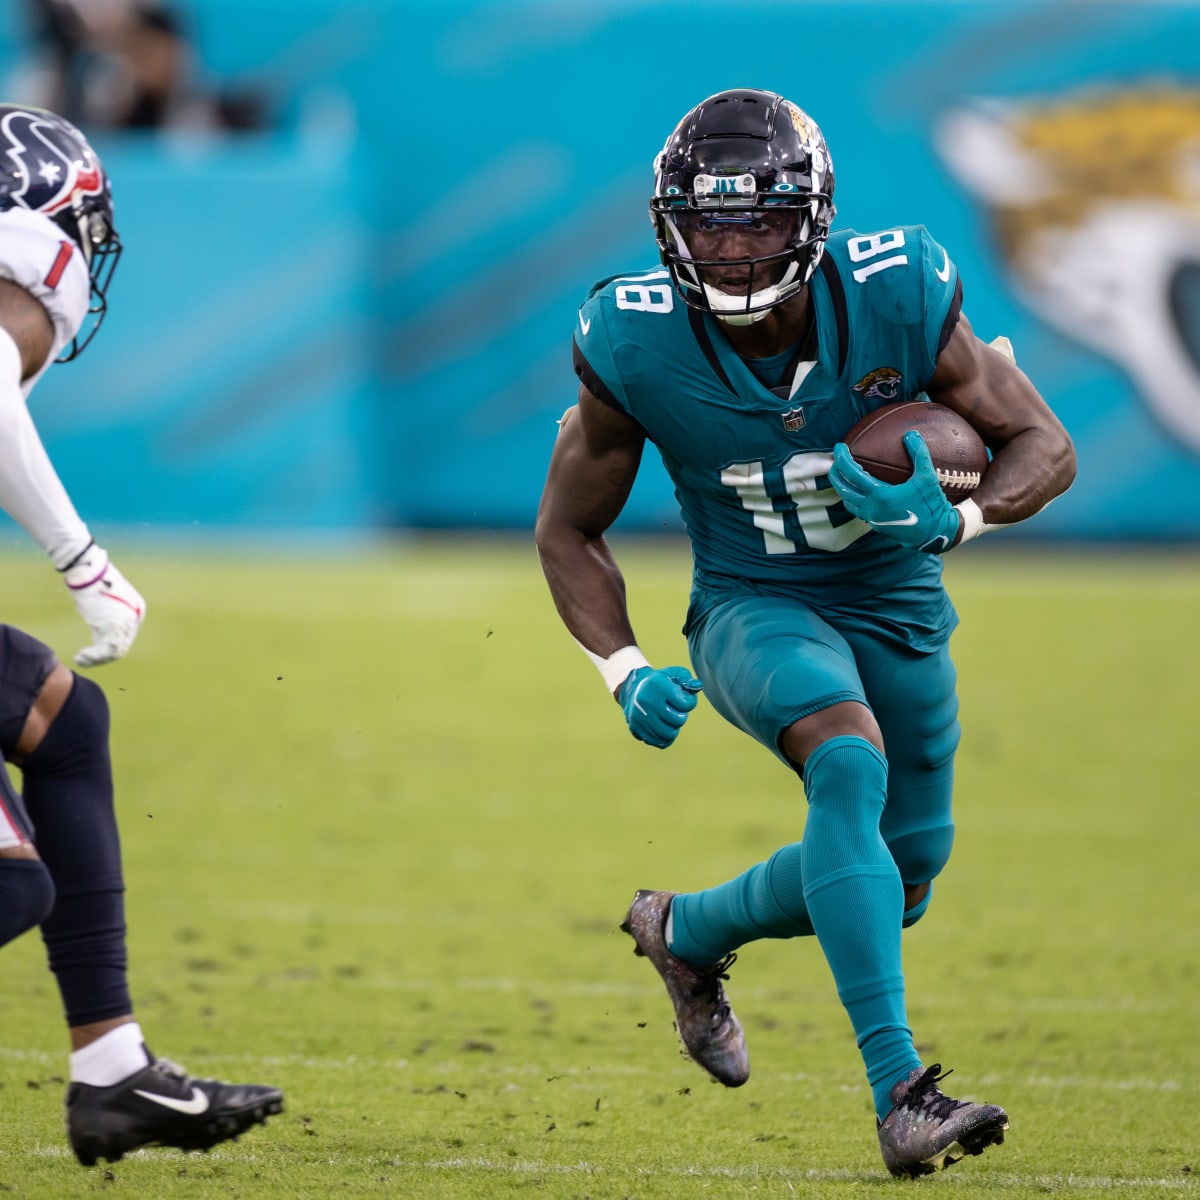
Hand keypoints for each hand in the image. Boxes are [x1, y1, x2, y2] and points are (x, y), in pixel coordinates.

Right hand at [61, 545, 146, 665]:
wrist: (88, 571)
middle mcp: (134, 618)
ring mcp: (126, 623)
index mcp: (137, 610)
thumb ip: (107, 615)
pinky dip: (93, 656)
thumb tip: (99, 626)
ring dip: (97, 659)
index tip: (92, 653)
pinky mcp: (113, 625)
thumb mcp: (104, 601)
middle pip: (122, 645)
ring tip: (80, 659)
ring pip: (116, 651)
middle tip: (85, 659)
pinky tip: (80, 656)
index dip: (109, 648)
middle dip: (103, 657)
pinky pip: (107, 650)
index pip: (126, 636)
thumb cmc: (91, 583)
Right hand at [616, 665, 702, 748]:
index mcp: (657, 686)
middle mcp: (646, 702)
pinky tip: (663, 725)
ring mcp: (640, 717)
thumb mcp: (674, 674)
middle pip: (678, 720)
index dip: (690, 702)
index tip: (684, 698)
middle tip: (675, 709)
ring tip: (669, 718)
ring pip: (670, 734)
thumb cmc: (660, 682)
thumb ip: (688, 679)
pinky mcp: (636, 729)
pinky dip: (665, 737)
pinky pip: (659, 742)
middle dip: (681, 715)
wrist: (633, 690)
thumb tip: (697, 686)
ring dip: (674, 727)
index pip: (684, 704)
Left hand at [829, 431, 961, 553]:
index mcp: (879, 494)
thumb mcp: (927, 477)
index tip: (839, 446)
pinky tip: (859, 490)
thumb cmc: (931, 504)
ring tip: (843, 474)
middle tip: (835, 459)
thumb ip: (918, 454)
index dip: (842, 458)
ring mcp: (871, 517)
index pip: (851, 473)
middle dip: (835, 472)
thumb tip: (910, 434)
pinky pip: (856, 509)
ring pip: (847, 500)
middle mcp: (870, 507)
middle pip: (842, 488)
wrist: (934, 533)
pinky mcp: (875, 524)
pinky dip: (852, 497)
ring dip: (842, 486)